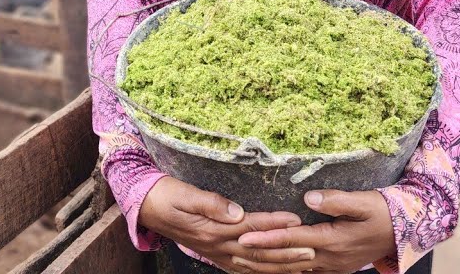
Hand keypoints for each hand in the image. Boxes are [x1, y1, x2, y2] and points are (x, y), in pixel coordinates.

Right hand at [138, 177, 312, 273]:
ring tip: (305, 263)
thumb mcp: (186, 193)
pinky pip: (243, 269)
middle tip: (312, 248)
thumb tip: (237, 211)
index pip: (250, 227)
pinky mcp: (215, 255)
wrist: (147, 207)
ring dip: (281, 265)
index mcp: (213, 229)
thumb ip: (211, 203)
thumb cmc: (167, 195)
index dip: (274, 224)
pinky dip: (262, 272)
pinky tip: (277, 272)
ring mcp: (217, 254)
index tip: (295, 219)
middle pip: (258, 251)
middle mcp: (218, 246)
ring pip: (254, 265)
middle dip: (286, 251)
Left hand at [229, 189, 395, 273]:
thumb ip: (336, 200)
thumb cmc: (383, 213)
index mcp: (333, 241)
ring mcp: (331, 268)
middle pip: (285, 260)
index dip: (266, 238)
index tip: (242, 235)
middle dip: (257, 255)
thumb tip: (308, 197)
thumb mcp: (363, 202)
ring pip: (291, 270)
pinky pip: (302, 272)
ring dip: (266, 266)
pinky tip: (268, 267)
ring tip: (241, 260)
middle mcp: (329, 260)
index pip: (291, 239)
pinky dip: (283, 270)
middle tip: (230, 249)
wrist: (403, 232)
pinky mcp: (334, 269)